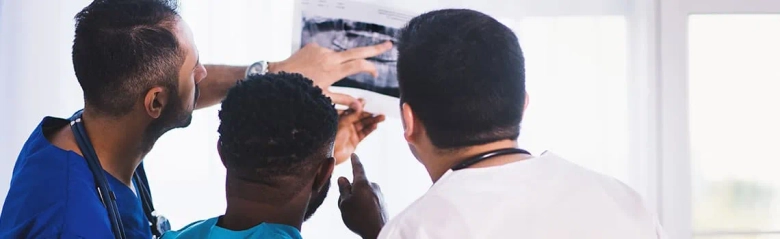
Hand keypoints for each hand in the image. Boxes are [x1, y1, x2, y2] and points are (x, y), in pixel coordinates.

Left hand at [269, 41, 392, 109]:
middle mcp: (329, 57)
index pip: (359, 65)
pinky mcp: (314, 45)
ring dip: (338, 65)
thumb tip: (361, 107)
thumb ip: (344, 100)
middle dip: (375, 49)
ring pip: (339, 56)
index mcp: (333, 71)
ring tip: (320, 77)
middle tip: (389, 45)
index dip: (370, 68)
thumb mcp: (323, 98)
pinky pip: (326, 53)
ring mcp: (321, 50)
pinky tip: (314, 70)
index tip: (375, 73)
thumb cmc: (301, 91)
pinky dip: (326, 61)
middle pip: (358, 51)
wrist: (278, 76)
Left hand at [333, 99, 385, 164]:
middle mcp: (345, 125)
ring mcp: (350, 133)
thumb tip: (361, 103)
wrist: (329, 154)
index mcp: (339, 118)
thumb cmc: (331, 137)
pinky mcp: (354, 141)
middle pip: (360, 117)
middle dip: (369, 114)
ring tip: (382, 117)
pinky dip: (370, 129)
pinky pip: (364, 133)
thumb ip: (353, 113)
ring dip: (372, 121)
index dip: (359, 106)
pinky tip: (375, 125)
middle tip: (379, 111)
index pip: (352, 110)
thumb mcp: (343, 121)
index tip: (367, 102)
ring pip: (363, 125)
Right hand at [338, 154, 387, 238]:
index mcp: (363, 183)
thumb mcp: (344, 203)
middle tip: (344, 204)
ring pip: (364, 194)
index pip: (358, 168)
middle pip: (359, 184)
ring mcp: (380, 195)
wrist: (377, 232)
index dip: (355, 161)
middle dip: (351, 191)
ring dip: (358, 200)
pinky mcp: (383, 204)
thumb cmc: (359, 218)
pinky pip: (370, 201)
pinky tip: (363, 217)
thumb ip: (343, 189)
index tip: (354, 155)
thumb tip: (343, 178)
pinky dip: (365, 206)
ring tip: (354, 214)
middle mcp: (373, 186)